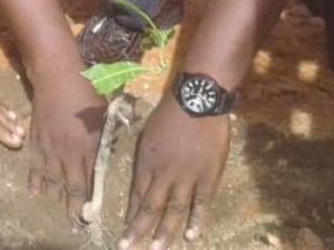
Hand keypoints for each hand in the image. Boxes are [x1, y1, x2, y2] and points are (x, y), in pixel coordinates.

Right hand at [27, 69, 106, 223]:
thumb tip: (105, 153)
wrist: (56, 76)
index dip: (90, 199)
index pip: (90, 180)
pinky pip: (35, 166)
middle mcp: (68, 151)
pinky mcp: (36, 140)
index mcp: (88, 145)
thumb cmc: (85, 90)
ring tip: (59, 208)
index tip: (92, 214)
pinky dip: (35, 179)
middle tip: (75, 220)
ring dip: (56, 196)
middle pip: (71, 186)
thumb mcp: (102, 114)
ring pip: (52, 179)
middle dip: (73, 206)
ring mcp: (50, 147)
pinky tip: (36, 190)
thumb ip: (103, 136)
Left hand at [118, 96, 229, 248]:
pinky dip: (196, 221)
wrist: (197, 100)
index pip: (136, 193)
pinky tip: (191, 237)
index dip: (130, 213)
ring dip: (164, 232)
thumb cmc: (171, 112)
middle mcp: (164, 173)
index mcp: (147, 161)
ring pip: (173, 211)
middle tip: (127, 248)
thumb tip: (144, 175)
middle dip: (138, 230)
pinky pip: (201, 204)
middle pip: (150, 207)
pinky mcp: (208, 177)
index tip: (124, 230)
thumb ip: (147, 157)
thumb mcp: (149, 133)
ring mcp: (187, 177)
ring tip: (156, 249)